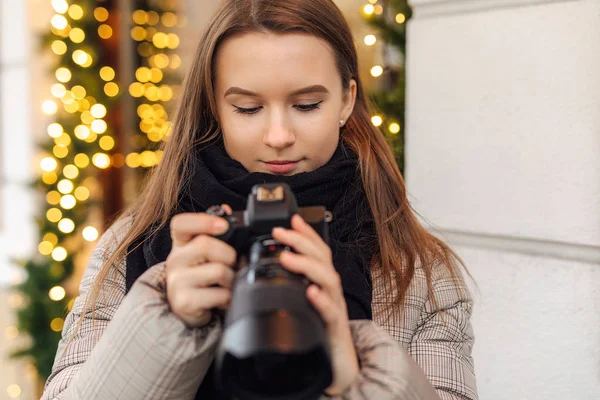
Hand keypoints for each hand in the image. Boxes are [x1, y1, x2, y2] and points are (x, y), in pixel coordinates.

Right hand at [165, 205, 235, 327]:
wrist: (190, 308)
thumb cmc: (201, 275)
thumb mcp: (205, 252)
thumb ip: (215, 231)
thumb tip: (226, 209)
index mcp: (181, 243)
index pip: (181, 224)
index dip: (203, 221)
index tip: (223, 225)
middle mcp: (175, 260)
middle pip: (205, 245)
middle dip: (229, 255)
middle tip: (231, 264)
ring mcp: (177, 281)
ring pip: (218, 270)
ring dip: (231, 278)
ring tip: (226, 283)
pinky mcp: (184, 302)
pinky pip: (219, 294)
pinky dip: (228, 297)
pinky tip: (222, 298)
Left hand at [272, 215, 358, 395]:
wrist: (336, 366)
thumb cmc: (316, 333)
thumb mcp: (299, 306)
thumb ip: (288, 289)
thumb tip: (260, 274)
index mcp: (320, 284)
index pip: (316, 251)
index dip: (306, 233)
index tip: (292, 219)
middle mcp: (329, 291)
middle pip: (322, 258)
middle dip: (303, 241)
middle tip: (282, 232)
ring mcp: (334, 307)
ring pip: (328, 279)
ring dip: (308, 265)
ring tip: (288, 258)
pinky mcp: (334, 328)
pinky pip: (330, 311)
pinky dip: (321, 300)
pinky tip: (311, 293)